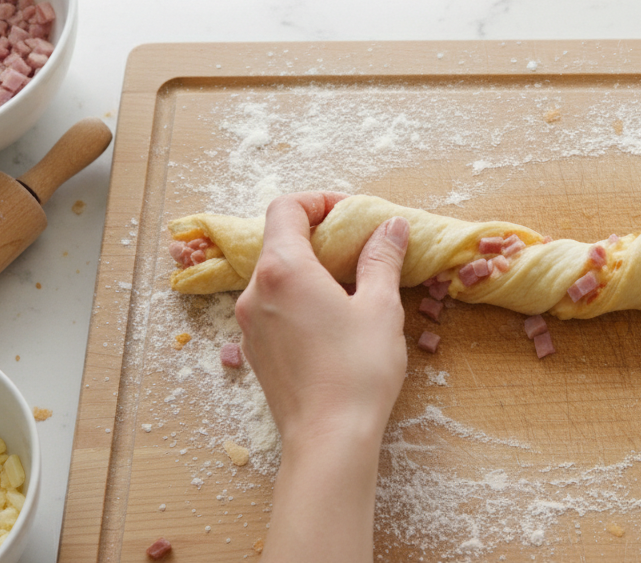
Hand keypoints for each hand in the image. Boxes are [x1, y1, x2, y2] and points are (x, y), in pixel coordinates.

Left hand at [234, 192, 409, 562]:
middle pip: (280, 240)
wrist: (328, 439)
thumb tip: (391, 227)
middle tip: (360, 249)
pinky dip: (300, 298)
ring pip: (277, 276)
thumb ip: (381, 259)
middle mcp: (256, 292)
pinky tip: (334, 321)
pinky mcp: (255, 351)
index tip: (352, 214)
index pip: (287, 208)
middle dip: (321, 235)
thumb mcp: (380, 306)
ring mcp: (249, 324)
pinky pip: (274, 307)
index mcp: (283, 269)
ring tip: (353, 287)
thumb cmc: (357, 371)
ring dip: (311, 269)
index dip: (319, 201)